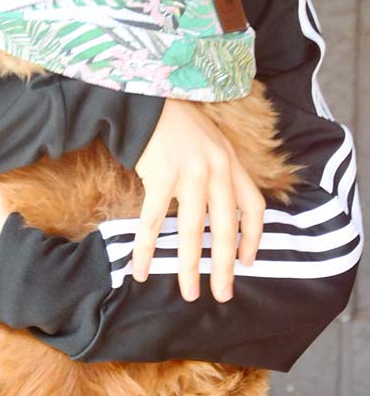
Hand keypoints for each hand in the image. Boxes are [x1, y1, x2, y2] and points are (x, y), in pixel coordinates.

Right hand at [131, 98, 264, 302]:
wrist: (145, 100)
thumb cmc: (175, 123)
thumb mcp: (210, 142)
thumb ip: (220, 170)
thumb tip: (220, 208)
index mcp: (231, 162)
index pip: (253, 207)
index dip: (253, 238)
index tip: (246, 263)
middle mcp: (216, 169)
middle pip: (225, 228)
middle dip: (224, 267)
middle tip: (222, 294)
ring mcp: (189, 173)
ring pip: (192, 231)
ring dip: (189, 267)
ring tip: (188, 292)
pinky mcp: (161, 175)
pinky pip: (154, 221)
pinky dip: (147, 248)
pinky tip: (141, 269)